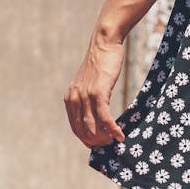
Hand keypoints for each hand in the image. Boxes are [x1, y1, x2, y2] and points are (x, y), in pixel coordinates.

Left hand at [64, 31, 126, 147]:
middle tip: (109, 146)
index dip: (86, 139)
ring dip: (104, 139)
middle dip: (95, 142)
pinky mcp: (98, 92)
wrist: (104, 42)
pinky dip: (112, 129)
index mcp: (70, 98)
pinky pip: (104, 117)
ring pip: (93, 127)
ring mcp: (85, 96)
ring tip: (114, 142)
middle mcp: (74, 99)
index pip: (75, 128)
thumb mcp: (88, 82)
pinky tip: (120, 135)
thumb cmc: (100, 61)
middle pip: (83, 131)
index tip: (98, 145)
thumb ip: (87, 98)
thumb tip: (95, 115)